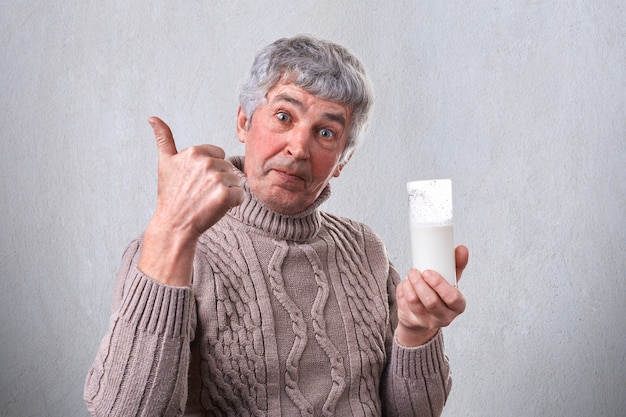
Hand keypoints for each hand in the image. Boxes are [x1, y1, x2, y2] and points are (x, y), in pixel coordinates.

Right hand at [138, 117, 243, 285]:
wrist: (174, 224)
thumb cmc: (171, 195)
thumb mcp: (165, 163)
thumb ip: (164, 138)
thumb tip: (153, 118)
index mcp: (194, 151)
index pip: (219, 154)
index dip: (211, 170)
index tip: (197, 181)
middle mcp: (206, 162)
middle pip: (228, 168)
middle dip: (219, 180)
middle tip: (201, 193)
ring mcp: (216, 178)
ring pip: (236, 181)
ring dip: (227, 192)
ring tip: (208, 200)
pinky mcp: (225, 195)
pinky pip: (240, 195)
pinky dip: (233, 203)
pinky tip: (216, 207)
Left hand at [395, 245, 468, 346]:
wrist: (424, 316)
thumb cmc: (440, 294)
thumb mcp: (450, 282)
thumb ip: (456, 265)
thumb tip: (462, 248)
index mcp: (457, 305)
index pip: (452, 298)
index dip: (439, 284)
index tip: (428, 272)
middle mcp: (444, 317)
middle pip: (431, 302)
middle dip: (420, 284)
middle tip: (414, 271)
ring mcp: (426, 321)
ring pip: (414, 303)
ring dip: (409, 285)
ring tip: (410, 275)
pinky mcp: (411, 322)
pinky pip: (402, 304)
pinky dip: (402, 291)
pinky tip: (405, 285)